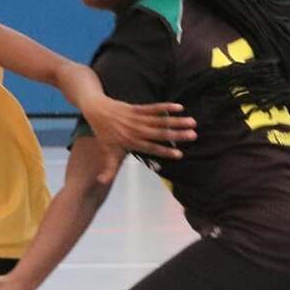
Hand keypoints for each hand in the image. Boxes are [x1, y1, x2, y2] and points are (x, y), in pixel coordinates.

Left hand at [80, 95, 196, 180]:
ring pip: (160, 120)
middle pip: (159, 133)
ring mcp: (137, 119)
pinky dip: (166, 107)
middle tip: (193, 135)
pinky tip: (179, 107)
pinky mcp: (137, 108)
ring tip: (192, 122)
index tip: (180, 154)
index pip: (151, 148)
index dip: (165, 151)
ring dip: (177, 121)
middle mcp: (136, 131)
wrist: (96, 110)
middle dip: (177, 134)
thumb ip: (108, 168)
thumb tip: (102, 182)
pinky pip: (153, 107)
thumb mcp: (106, 152)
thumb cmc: (103, 133)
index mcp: (131, 143)